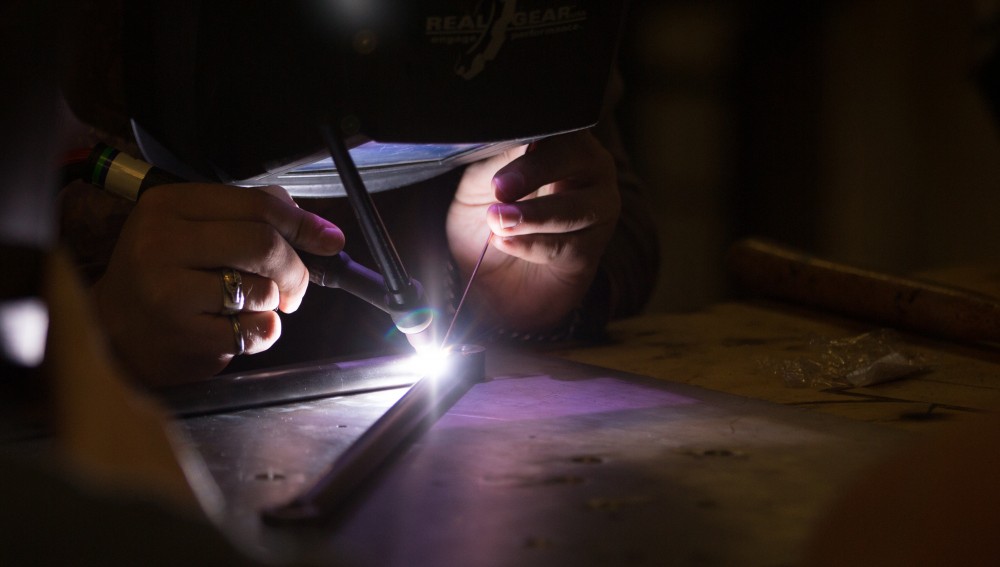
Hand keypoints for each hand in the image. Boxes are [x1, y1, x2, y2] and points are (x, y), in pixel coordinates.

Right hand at [92, 183, 343, 384]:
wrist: (116, 333)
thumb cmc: (166, 278)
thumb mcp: (193, 231)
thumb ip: (249, 218)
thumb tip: (317, 228)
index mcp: (168, 206)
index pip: (257, 205)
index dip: (303, 224)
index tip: (328, 238)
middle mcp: (161, 242)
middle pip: (264, 243)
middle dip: (296, 269)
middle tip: (296, 287)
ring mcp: (168, 289)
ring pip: (262, 287)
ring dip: (272, 301)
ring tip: (248, 306)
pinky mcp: (182, 333)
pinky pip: (255, 329)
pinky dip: (263, 330)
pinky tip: (241, 328)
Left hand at [447, 130, 619, 330]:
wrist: (495, 278)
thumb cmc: (491, 216)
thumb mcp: (479, 184)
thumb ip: (493, 161)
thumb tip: (503, 136)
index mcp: (561, 141)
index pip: (559, 123)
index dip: (534, 132)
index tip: (505, 146)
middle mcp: (590, 167)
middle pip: (577, 155)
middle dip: (536, 170)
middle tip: (500, 189)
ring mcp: (599, 208)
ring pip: (575, 208)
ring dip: (533, 216)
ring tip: (497, 223)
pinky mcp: (592, 249)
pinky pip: (566, 245)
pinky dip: (531, 245)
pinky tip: (504, 242)